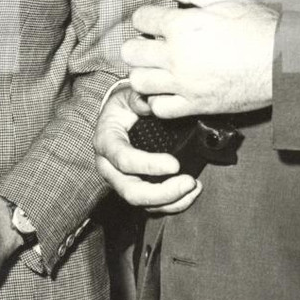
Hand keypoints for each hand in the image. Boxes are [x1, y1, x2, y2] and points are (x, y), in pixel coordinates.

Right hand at [94, 83, 201, 213]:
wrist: (118, 116)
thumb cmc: (124, 105)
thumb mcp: (128, 95)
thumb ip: (139, 98)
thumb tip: (152, 105)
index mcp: (105, 142)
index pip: (123, 160)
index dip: (149, 165)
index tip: (175, 164)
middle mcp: (108, 166)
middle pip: (130, 191)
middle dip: (162, 192)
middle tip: (188, 181)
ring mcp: (119, 180)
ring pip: (141, 203)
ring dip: (170, 200)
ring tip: (193, 186)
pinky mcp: (133, 187)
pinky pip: (150, 205)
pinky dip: (172, 203)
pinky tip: (190, 193)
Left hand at [123, 0, 277, 117]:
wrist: (284, 60)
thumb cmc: (259, 28)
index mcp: (182, 26)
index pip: (140, 19)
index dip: (146, 18)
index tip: (153, 22)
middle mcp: (177, 56)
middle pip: (131, 52)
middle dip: (138, 46)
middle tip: (151, 45)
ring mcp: (184, 83)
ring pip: (139, 82)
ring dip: (144, 73)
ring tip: (156, 69)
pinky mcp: (195, 105)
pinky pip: (160, 108)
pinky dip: (158, 100)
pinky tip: (167, 91)